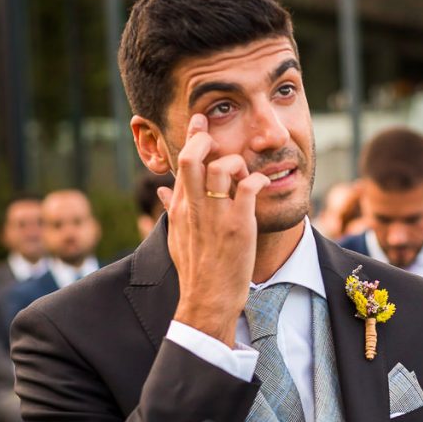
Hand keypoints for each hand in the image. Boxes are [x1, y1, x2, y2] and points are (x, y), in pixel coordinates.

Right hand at [159, 114, 269, 345]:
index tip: (200, 121)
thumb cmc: (195, 271)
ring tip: (245, 173)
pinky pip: (249, 188)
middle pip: (194, 158)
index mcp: (180, 208)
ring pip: (224, 168)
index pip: (181, 163)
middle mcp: (196, 208)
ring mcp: (217, 216)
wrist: (207, 300)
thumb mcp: (175, 238)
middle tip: (220, 137)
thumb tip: (162, 191)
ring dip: (238, 162)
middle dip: (206, 139)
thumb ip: (171, 211)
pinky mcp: (239, 226)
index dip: (191, 138)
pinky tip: (260, 185)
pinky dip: (257, 179)